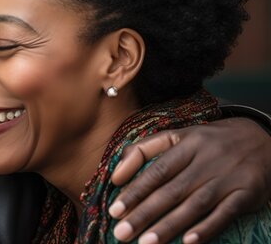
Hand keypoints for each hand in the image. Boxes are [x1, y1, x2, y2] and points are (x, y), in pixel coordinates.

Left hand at [108, 117, 270, 243]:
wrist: (262, 138)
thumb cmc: (208, 142)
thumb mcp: (177, 136)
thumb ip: (143, 150)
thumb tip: (116, 174)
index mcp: (187, 143)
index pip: (156, 170)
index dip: (135, 191)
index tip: (115, 210)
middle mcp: (207, 159)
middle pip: (172, 190)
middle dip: (144, 213)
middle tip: (122, 233)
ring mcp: (228, 176)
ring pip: (195, 204)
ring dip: (170, 225)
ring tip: (146, 242)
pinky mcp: (248, 192)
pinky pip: (225, 213)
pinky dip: (207, 228)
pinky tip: (188, 241)